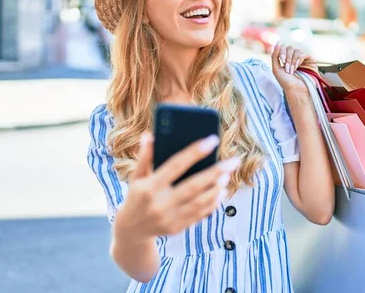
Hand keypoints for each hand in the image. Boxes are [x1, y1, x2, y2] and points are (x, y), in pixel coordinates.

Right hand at [113, 133, 240, 242]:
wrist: (130, 230)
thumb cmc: (136, 196)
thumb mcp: (136, 176)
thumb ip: (145, 156)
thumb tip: (150, 135)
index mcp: (149, 187)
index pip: (176, 165)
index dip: (195, 152)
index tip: (213, 140)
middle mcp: (160, 203)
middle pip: (194, 185)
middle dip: (216, 172)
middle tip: (234, 161)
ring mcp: (169, 218)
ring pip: (199, 202)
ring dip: (216, 188)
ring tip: (228, 175)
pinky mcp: (177, 228)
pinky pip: (199, 214)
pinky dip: (212, 203)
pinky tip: (221, 191)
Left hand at [270, 42, 317, 91]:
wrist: (296, 90)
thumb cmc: (286, 82)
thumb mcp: (276, 69)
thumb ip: (274, 56)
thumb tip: (277, 42)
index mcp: (285, 58)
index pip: (282, 47)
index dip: (281, 51)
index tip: (281, 60)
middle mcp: (294, 57)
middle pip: (289, 47)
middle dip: (287, 58)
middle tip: (287, 68)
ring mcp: (302, 58)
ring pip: (296, 50)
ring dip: (293, 61)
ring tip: (292, 70)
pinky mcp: (310, 61)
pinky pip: (304, 54)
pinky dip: (299, 59)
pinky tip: (298, 66)